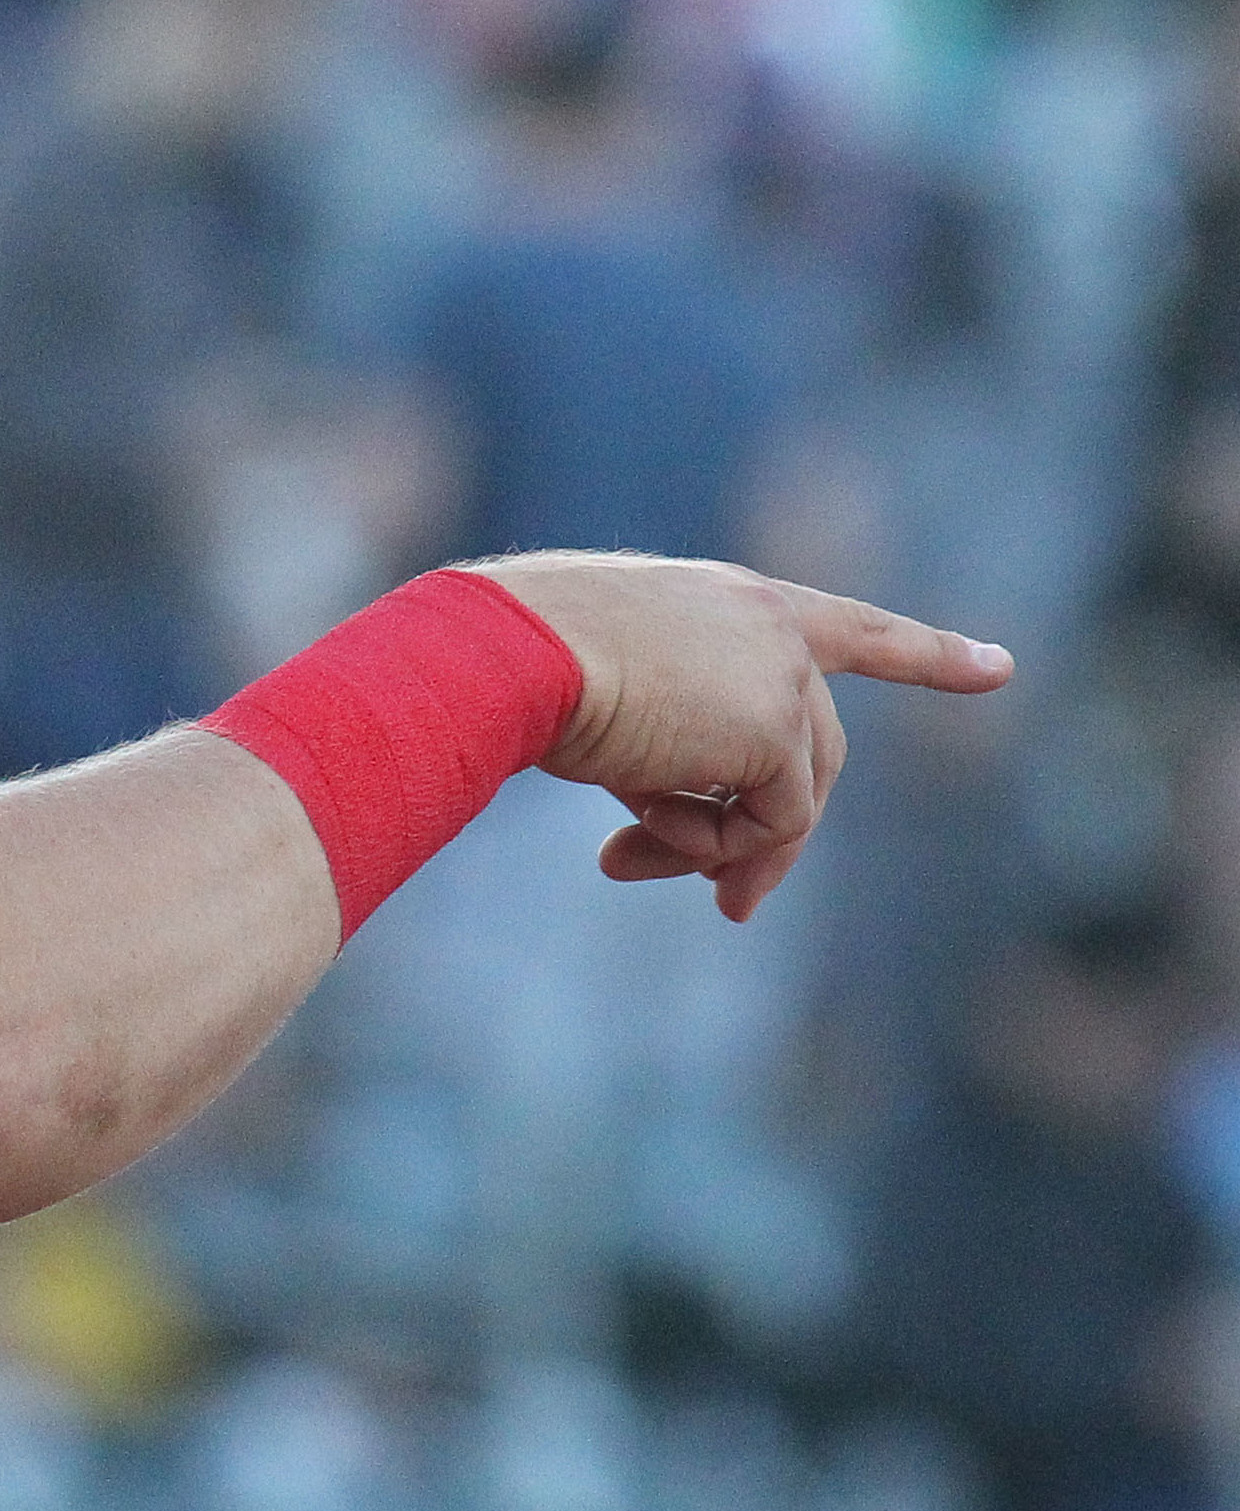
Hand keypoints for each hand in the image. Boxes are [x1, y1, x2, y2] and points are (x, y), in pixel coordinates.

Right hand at [466, 553, 1011, 920]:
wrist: (511, 650)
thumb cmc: (524, 662)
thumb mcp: (612, 697)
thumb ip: (677, 751)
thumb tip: (712, 849)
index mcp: (732, 602)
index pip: (850, 627)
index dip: (926, 655)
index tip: (999, 671)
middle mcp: (774, 629)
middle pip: (811, 755)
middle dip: (764, 840)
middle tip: (726, 908)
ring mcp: (783, 678)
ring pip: (790, 799)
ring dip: (717, 851)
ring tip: (623, 864)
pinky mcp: (774, 730)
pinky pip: (766, 824)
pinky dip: (703, 847)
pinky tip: (625, 839)